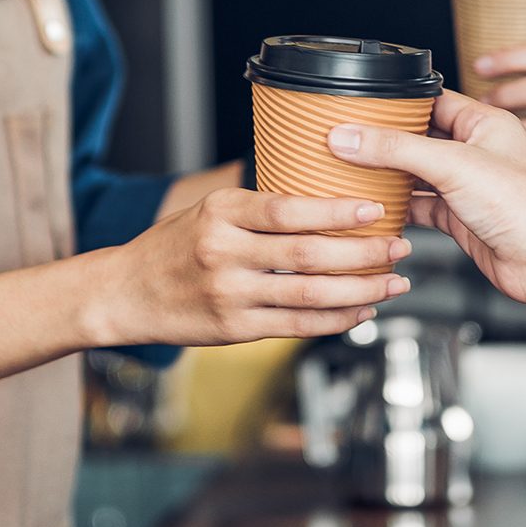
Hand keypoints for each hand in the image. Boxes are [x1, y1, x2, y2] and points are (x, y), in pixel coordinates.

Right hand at [98, 188, 411, 346]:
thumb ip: (261, 208)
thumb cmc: (176, 245)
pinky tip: (362, 309)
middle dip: (363, 252)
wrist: (125, 293)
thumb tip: (329, 197)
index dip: (337, 211)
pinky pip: (297, 326)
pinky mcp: (234, 329)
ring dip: (360, 289)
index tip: (375, 209)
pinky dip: (336, 319)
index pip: (289, 209)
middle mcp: (224, 252)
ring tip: (394, 282)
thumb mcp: (211, 209)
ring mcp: (229, 294)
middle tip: (400, 246)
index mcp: (222, 212)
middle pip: (308, 254)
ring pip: (309, 294)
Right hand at [326, 91, 525, 304]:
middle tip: (347, 138)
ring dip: (388, 174)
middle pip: (419, 137)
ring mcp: (467, 186)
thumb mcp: (452, 165)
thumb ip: (397, 149)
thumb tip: (351, 136)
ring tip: (351, 169)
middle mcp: (476, 151)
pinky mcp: (460, 219)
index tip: (360, 105)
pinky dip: (398, 207)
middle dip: (385, 140)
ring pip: (416, 173)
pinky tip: (374, 206)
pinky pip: (420, 206)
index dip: (396, 102)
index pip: (431, 100)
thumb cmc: (524, 207)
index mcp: (484, 123)